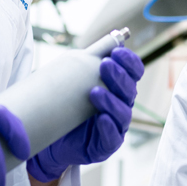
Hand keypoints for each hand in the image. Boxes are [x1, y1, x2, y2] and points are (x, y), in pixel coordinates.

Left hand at [27, 47, 143, 181]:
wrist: (52, 137)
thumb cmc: (67, 105)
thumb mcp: (78, 80)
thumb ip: (92, 63)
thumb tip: (108, 40)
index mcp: (120, 88)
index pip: (134, 72)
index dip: (129, 61)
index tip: (116, 50)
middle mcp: (122, 105)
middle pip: (129, 90)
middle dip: (119, 77)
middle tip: (104, 65)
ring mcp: (116, 126)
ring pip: (122, 113)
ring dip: (111, 101)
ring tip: (95, 92)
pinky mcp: (107, 145)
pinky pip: (113, 137)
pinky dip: (108, 127)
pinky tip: (101, 118)